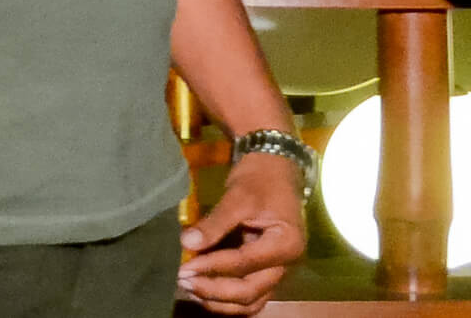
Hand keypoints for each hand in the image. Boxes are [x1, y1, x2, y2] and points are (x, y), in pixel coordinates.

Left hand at [176, 152, 307, 314]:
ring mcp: (279, 272)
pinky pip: (250, 297)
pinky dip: (228, 300)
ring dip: (219, 301)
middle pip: (249, 293)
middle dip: (213, 291)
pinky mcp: (269, 273)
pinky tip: (204, 292)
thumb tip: (186, 244)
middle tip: (184, 281)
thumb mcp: (238, 195)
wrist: (277, 168)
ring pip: (250, 302)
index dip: (211, 267)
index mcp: (286, 244)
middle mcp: (287, 265)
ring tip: (190, 289)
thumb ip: (214, 223)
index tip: (183, 267)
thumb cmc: (260, 178)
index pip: (243, 264)